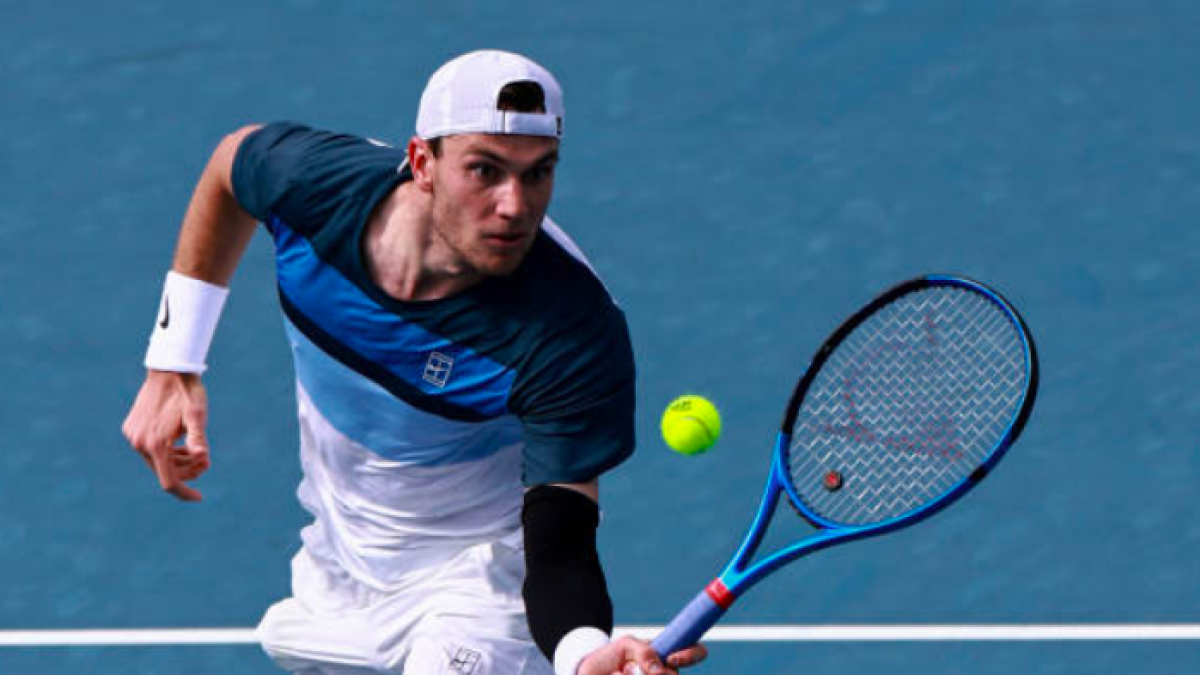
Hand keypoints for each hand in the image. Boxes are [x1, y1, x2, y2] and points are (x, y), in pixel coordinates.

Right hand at [121, 370, 211, 500]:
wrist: (169, 370)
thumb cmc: (187, 392)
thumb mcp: (198, 415)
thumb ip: (199, 439)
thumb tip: (203, 457)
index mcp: (155, 444)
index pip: (169, 481)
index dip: (185, 492)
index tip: (199, 497)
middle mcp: (139, 443)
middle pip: (165, 471)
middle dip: (187, 470)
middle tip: (206, 458)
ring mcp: (133, 436)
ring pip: (157, 461)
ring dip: (178, 461)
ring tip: (197, 450)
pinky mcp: (131, 428)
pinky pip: (150, 450)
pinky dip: (166, 451)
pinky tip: (180, 443)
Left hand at [577, 635, 706, 674]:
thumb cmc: (608, 658)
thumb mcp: (625, 645)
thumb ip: (644, 651)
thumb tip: (659, 671)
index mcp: (665, 660)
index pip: (695, 652)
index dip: (691, 654)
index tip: (672, 658)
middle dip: (654, 673)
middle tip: (630, 668)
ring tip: (619, 673)